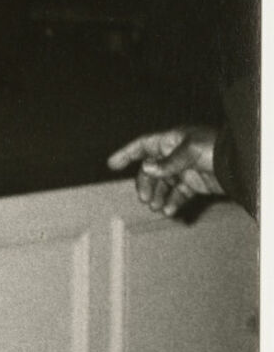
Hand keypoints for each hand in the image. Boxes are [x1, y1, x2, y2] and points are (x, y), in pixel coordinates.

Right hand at [106, 126, 222, 215]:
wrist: (240, 164)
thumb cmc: (216, 148)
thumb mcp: (190, 150)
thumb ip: (168, 162)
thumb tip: (146, 169)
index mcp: (171, 141)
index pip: (143, 145)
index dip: (126, 153)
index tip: (112, 164)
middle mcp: (175, 155)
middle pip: (151, 170)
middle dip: (145, 184)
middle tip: (144, 198)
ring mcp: (184, 169)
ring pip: (163, 184)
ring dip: (157, 196)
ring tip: (156, 207)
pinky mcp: (195, 184)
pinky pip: (178, 194)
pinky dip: (172, 202)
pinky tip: (169, 210)